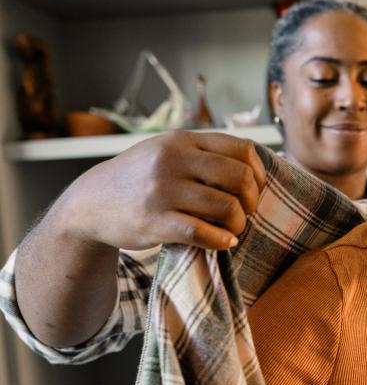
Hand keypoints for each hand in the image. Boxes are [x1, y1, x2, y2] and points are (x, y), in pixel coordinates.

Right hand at [57, 131, 265, 251]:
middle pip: (240, 177)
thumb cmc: (140, 179)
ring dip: (239, 224)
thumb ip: (203, 153)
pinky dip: (221, 241)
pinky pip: (202, 233)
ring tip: (233, 230)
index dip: (258, 173)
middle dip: (252, 200)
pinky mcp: (155, 222)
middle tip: (245, 213)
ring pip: (226, 207)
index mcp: (182, 141)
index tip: (253, 190)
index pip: (242, 149)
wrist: (90, 204)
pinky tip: (224, 243)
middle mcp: (173, 160)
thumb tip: (254, 166)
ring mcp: (163, 191)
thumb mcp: (166, 152)